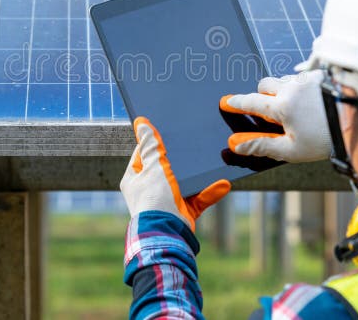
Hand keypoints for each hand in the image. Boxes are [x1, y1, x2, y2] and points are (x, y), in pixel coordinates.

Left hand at [120, 117, 230, 231]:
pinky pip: (198, 198)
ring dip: (197, 176)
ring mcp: (166, 200)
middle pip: (164, 167)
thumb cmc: (154, 199)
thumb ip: (151, 146)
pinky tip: (223, 184)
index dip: (153, 142)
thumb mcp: (153, 166)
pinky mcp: (183, 211)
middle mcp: (149, 189)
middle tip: (191, 142)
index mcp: (134, 178)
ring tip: (210, 161)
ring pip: (184, 182)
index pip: (142, 154)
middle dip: (179, 158)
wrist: (168, 234)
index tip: (166, 129)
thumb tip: (141, 123)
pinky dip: (209, 192)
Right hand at [219, 70, 331, 162]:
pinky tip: (312, 101)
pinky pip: (304, 78)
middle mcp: (291, 88)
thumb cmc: (327, 139)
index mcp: (281, 106)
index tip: (227, 102)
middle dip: (262, 95)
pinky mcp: (322, 75)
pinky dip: (302, 87)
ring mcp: (308, 79)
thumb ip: (262, 145)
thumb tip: (237, 145)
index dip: (237, 103)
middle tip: (270, 112)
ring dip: (283, 91)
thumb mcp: (291, 150)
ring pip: (284, 80)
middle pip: (265, 84)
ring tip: (296, 109)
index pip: (251, 102)